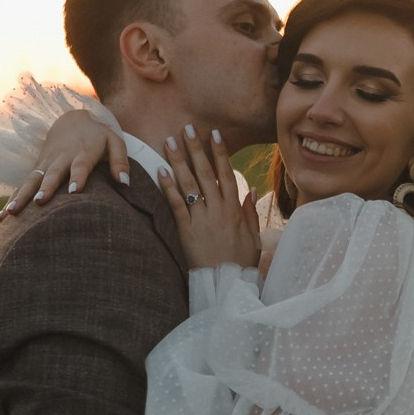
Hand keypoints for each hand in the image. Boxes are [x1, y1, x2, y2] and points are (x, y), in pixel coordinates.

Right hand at [0, 110, 128, 218]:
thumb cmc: (98, 136)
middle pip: (52, 174)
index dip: (78, 176)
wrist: (72, 118)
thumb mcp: (115, 142)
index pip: (81, 165)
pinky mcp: (36, 169)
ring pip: (32, 181)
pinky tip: (2, 218)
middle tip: (39, 202)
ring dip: (22, 196)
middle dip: (45, 188)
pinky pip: (23, 185)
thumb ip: (121, 161)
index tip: (75, 191)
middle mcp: (61, 158)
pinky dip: (13, 199)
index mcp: (83, 152)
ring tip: (12, 213)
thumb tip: (125, 183)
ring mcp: (46, 163)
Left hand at [159, 127, 260, 269]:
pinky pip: (176, 205)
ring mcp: (202, 219)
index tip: (214, 134)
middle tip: (187, 129)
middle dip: (196, 149)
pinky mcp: (186, 231)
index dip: (220, 153)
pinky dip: (168, 187)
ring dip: (179, 161)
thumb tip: (252, 190)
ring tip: (169, 142)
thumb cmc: (241, 263)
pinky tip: (161, 171)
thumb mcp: (253, 238)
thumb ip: (250, 213)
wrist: (227, 285)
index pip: (227, 174)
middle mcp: (218, 210)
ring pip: (189, 185)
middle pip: (205, 174)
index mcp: (235, 210)